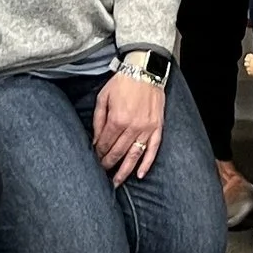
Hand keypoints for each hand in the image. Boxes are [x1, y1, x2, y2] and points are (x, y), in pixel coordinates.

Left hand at [92, 67, 166, 185]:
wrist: (145, 70)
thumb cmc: (122, 82)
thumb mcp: (103, 98)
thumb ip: (98, 120)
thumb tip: (95, 141)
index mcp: (117, 118)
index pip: (105, 144)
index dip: (98, 153)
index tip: (94, 159)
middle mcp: (132, 126)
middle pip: (118, 152)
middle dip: (108, 164)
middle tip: (102, 173)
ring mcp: (147, 128)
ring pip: (134, 155)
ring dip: (125, 171)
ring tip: (117, 182)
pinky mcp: (157, 126)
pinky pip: (153, 149)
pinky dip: (147, 163)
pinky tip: (140, 174)